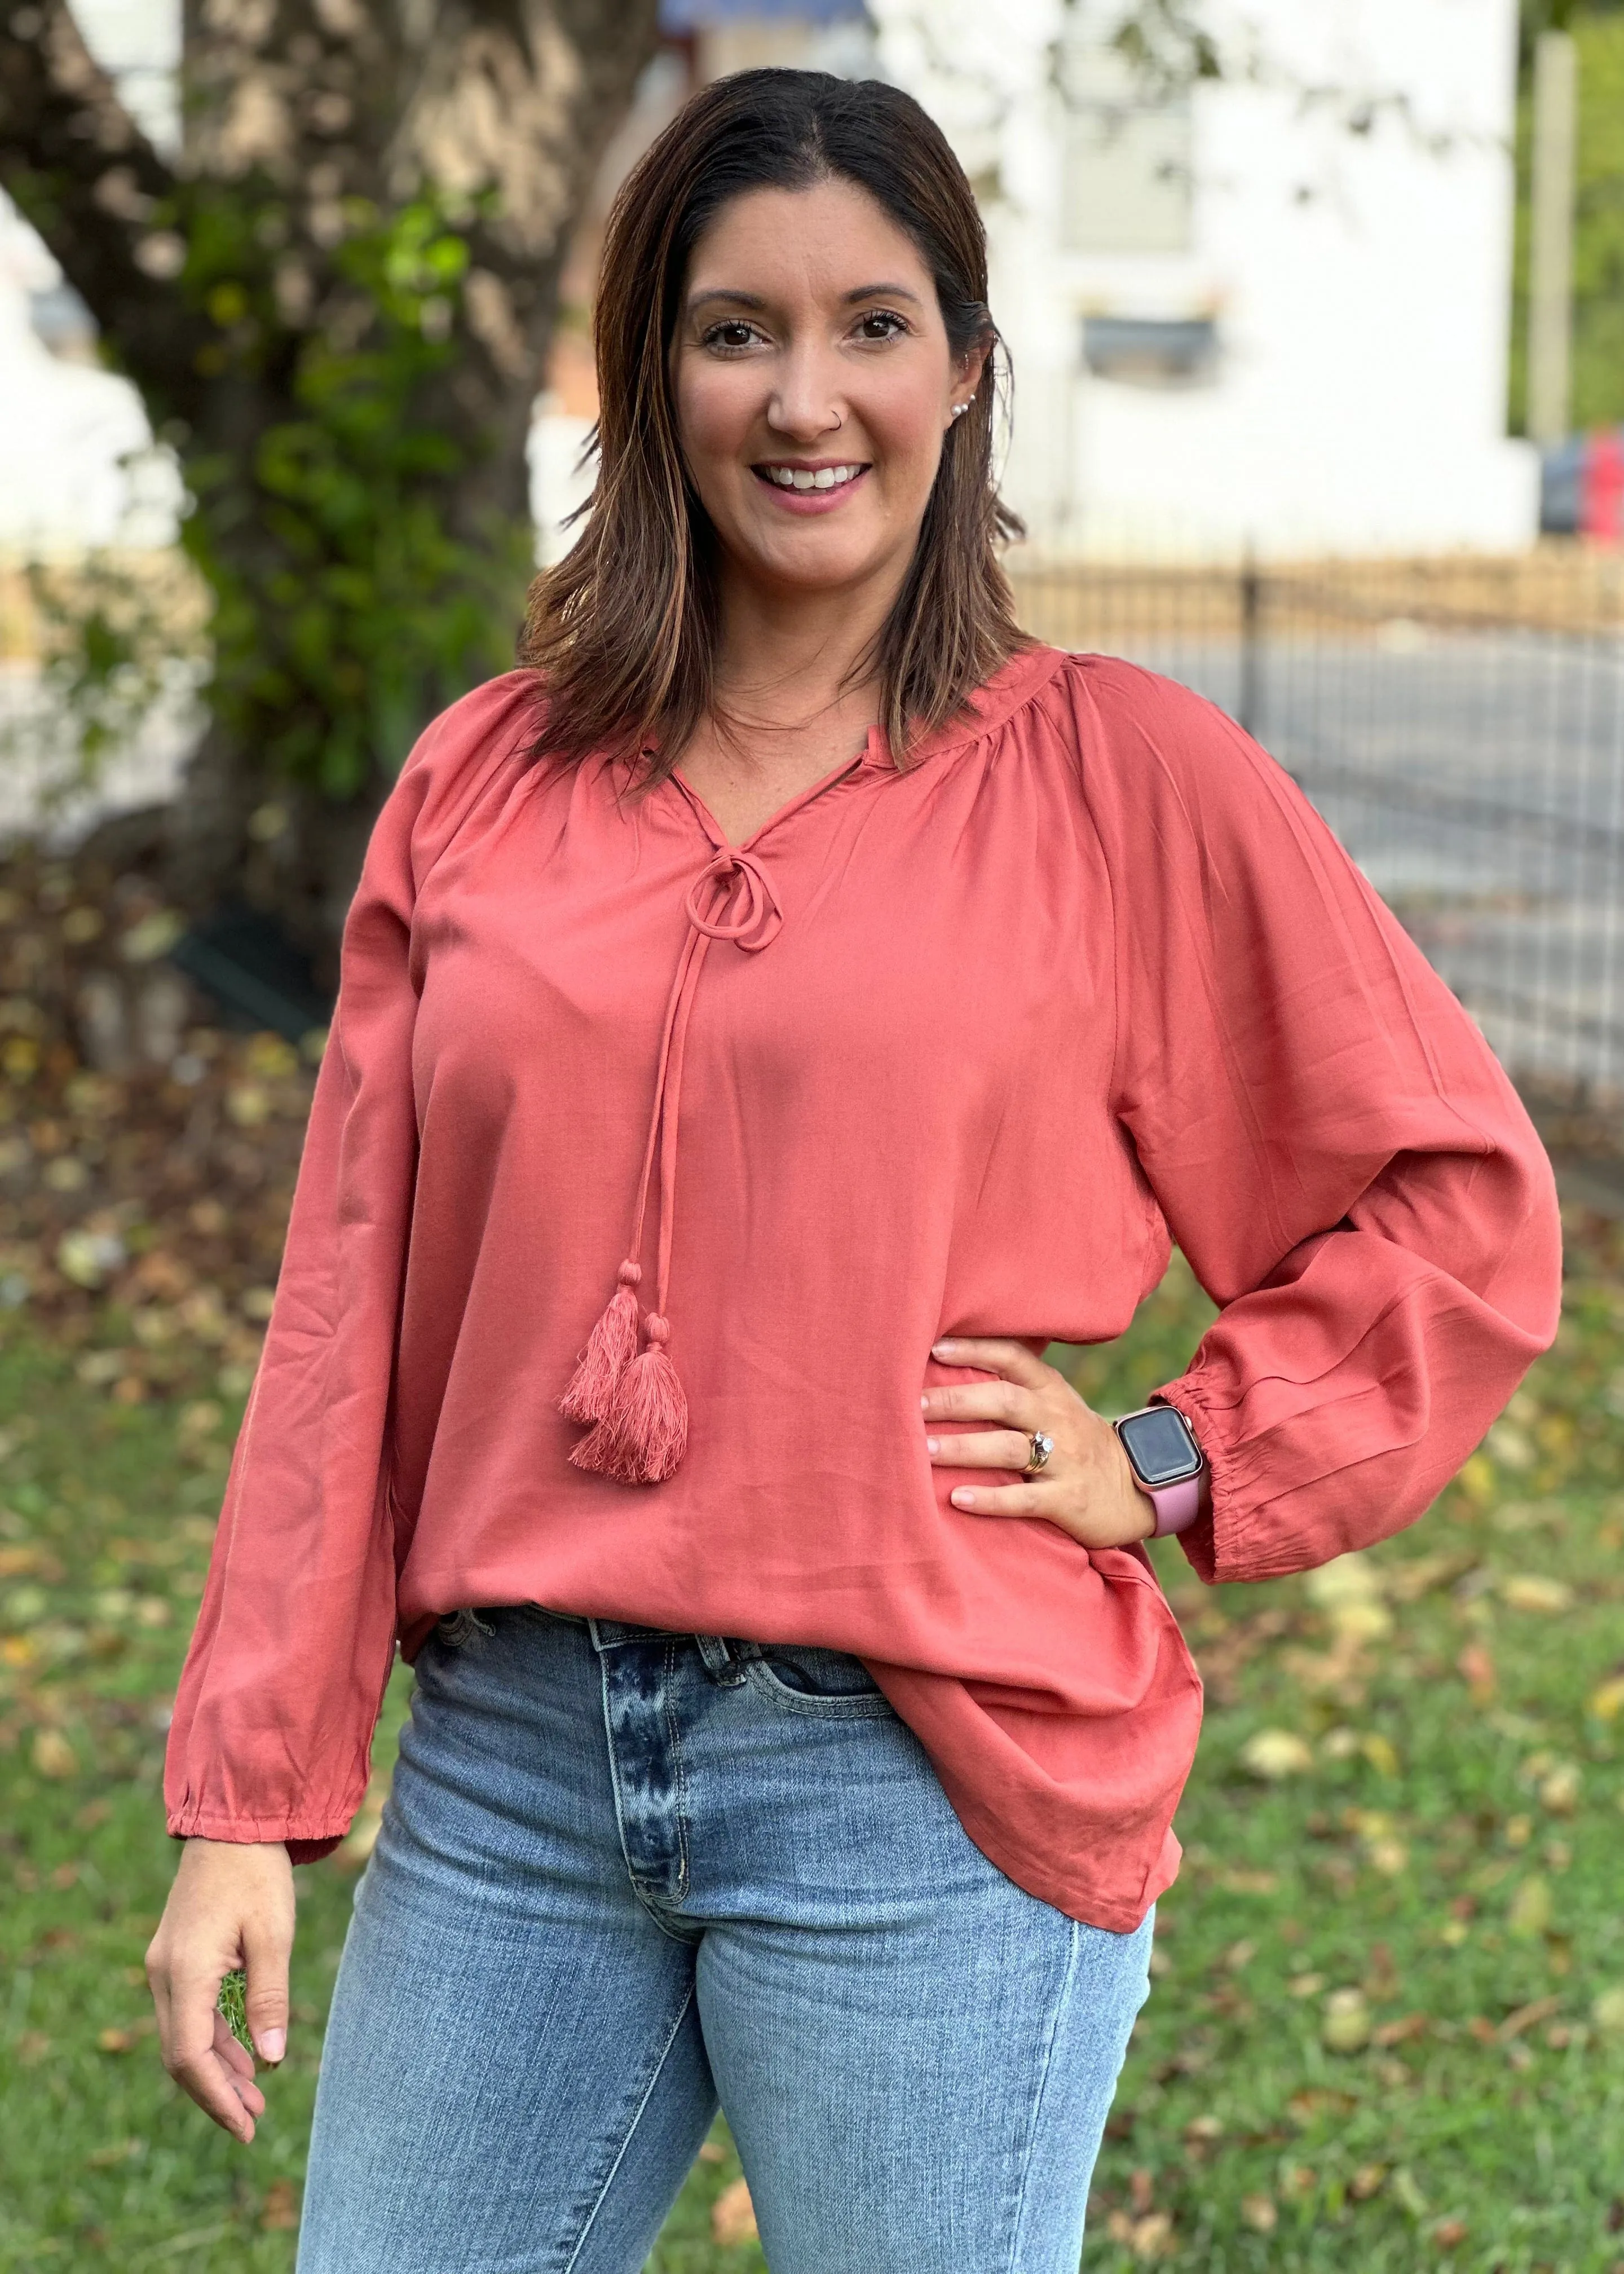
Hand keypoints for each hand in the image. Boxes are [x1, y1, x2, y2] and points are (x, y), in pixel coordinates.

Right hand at [146, 1838, 294, 2143]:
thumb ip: (269, 1999)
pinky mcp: (177, 1957)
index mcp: (185, 1971)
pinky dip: (214, 2039)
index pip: (189, 2056)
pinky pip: (190, 2012)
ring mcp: (166, 1966)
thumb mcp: (273, 1936)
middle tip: (254, 2123)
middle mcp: (164, 1974)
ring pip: (185, 2035)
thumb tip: (271, 2062)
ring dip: (218, 2068)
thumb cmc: (257, 1875)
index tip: (246, 2126)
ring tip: (254, 2099)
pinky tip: (243, 2056)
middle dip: (217, 2091)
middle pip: (182, 2053)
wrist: (233, 1824)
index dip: (217, 2096)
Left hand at [923, 1337, 1156, 1550]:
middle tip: (913, 1404)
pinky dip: (990, 1498)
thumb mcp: (1056, 1404)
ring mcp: (1064, 1460)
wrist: (1139, 1487)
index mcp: (1051, 1390)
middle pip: (1004, 1401)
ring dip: (964, 1448)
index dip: (974, 1350)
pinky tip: (957, 1498)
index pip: (1013, 1358)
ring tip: (923, 1451)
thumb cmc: (1077, 1441)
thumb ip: (1015, 1387)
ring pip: (1010, 1448)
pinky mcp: (1067, 1500)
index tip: (933, 1348)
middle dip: (956, 1401)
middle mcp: (1057, 1419)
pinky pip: (1025, 1498)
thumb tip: (950, 1366)